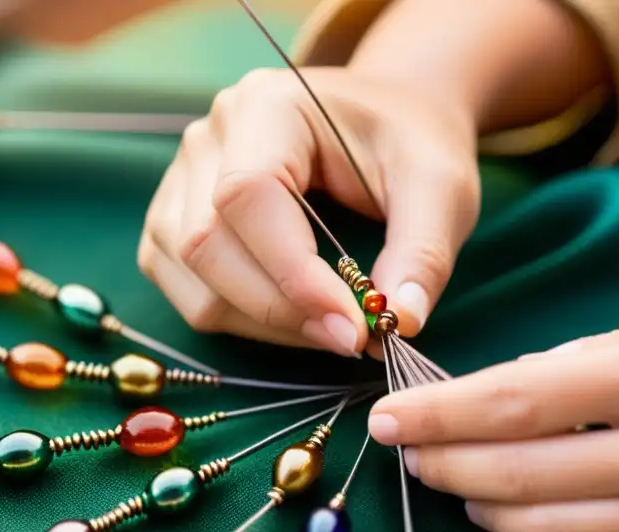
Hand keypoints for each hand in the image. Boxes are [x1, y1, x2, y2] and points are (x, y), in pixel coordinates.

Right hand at [138, 66, 479, 355]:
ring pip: (189, 277)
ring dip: (259, 322)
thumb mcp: (441, 188)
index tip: (353, 327)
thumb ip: (423, 253)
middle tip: (350, 339)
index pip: (247, 196)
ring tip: (330, 328)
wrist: (387, 125)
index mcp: (265, 106)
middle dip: (279, 310)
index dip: (292, 274)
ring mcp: (182, 180)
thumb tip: (401, 323)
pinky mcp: (177, 221)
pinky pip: (187, 290)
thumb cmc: (410, 145)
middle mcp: (209, 137)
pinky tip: (295, 318)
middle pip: (206, 244)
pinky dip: (240, 320)